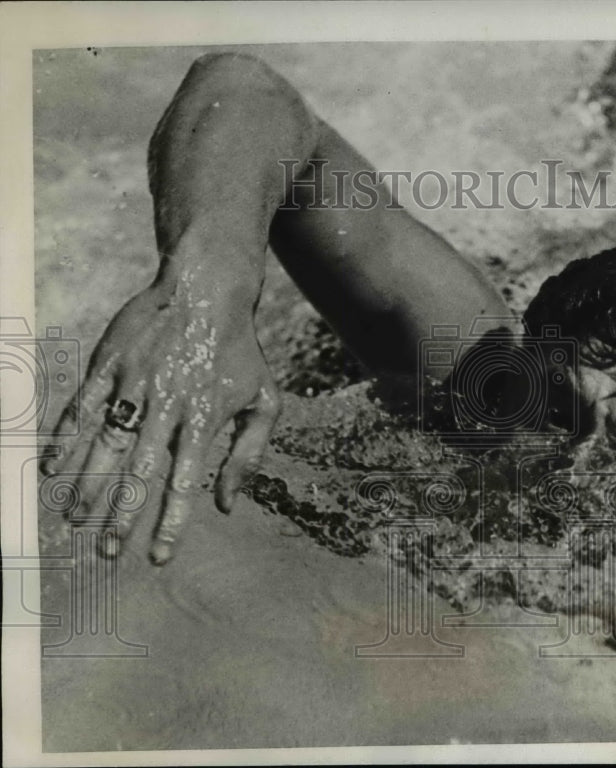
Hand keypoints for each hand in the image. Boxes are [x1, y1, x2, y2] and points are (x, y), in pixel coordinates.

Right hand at [42, 274, 280, 564]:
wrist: (207, 288)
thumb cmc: (240, 351)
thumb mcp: (264, 400)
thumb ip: (248, 455)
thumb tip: (226, 505)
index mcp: (203, 419)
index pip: (183, 483)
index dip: (169, 523)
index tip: (157, 557)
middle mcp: (167, 405)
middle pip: (140, 472)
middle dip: (121, 516)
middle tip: (107, 552)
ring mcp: (134, 384)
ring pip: (105, 443)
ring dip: (88, 485)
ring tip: (74, 519)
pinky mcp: (109, 364)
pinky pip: (81, 406)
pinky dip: (65, 437)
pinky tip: (51, 468)